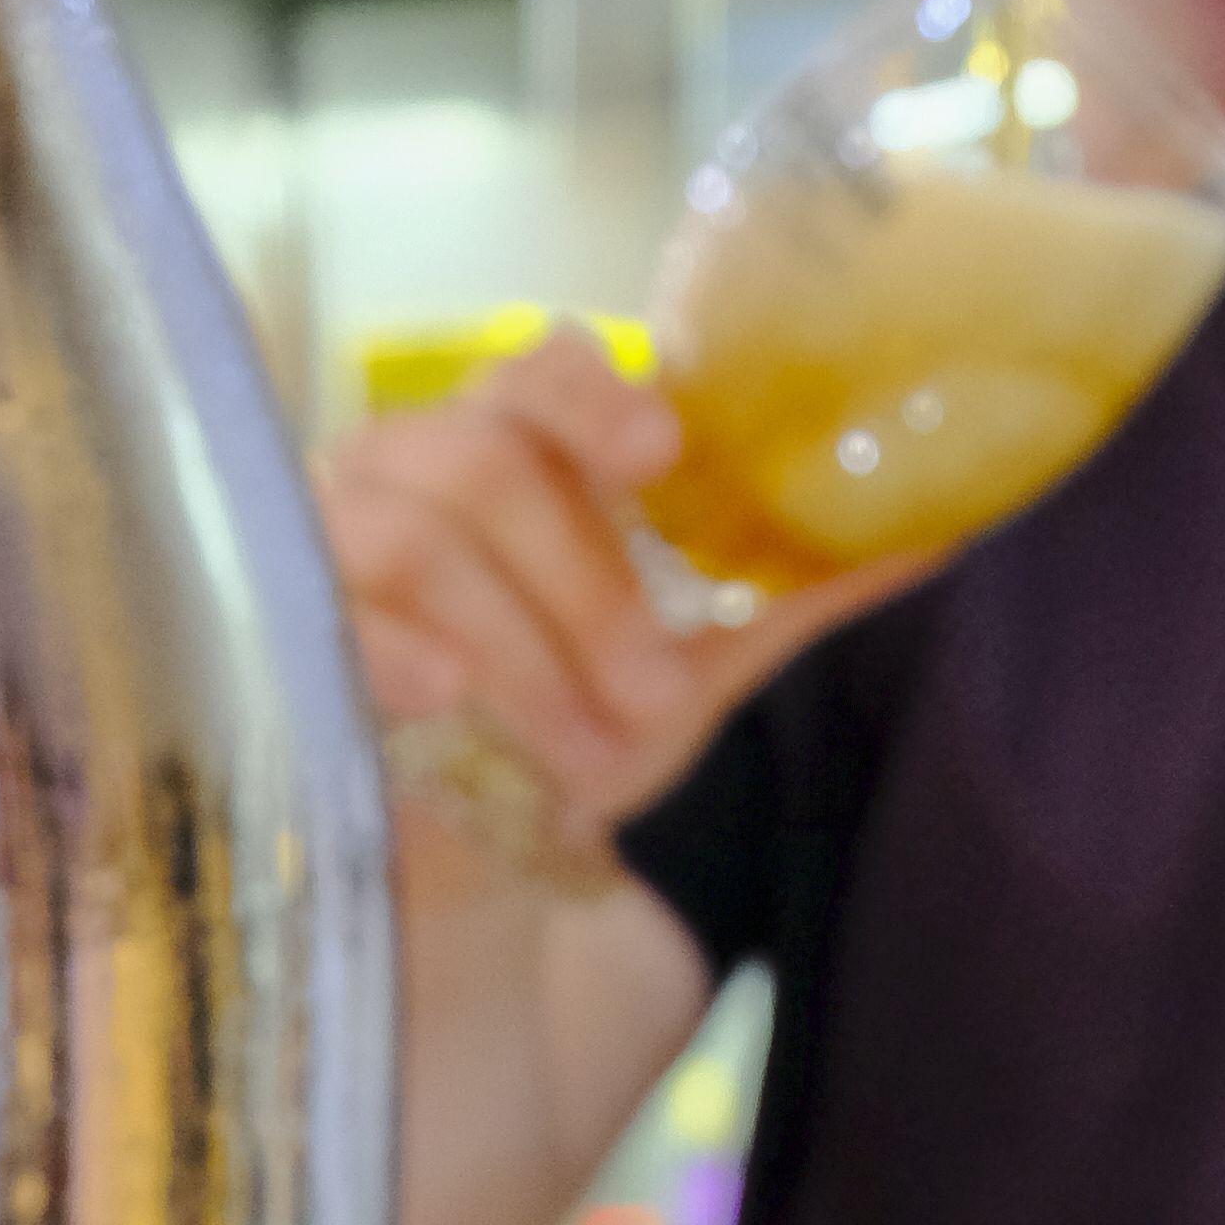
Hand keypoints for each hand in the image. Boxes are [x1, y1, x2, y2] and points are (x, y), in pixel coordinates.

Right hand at [317, 331, 891, 855]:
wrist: (472, 859)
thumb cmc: (573, 726)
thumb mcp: (697, 661)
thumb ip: (797, 588)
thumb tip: (946, 523)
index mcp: (512, 447)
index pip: (538, 365)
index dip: (595, 399)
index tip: (663, 454)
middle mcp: (407, 469)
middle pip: (484, 460)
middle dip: (581, 581)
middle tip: (650, 688)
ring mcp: (327, 544)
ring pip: (413, 538)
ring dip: (517, 647)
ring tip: (578, 749)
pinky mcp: (278, 633)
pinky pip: (320, 614)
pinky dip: (388, 651)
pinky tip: (441, 698)